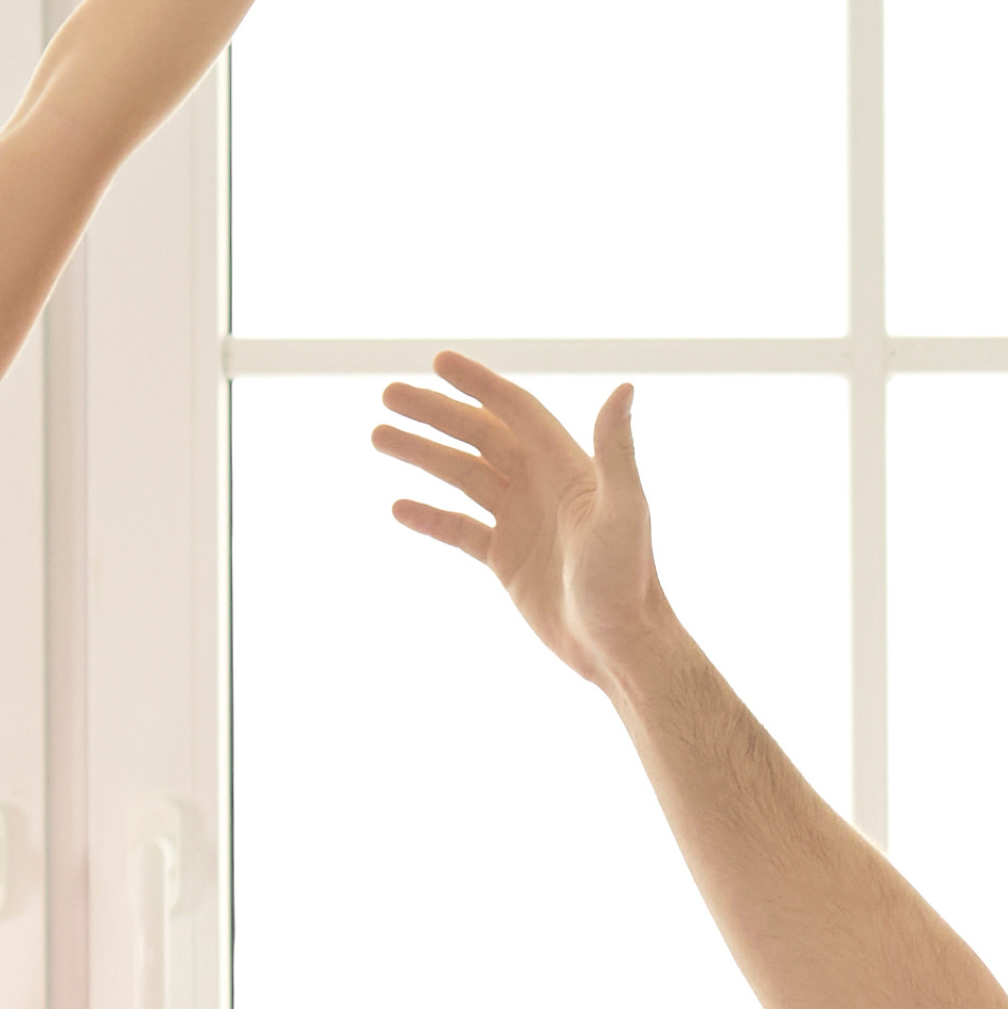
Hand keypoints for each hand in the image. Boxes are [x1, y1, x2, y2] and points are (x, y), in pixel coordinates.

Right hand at [375, 354, 672, 696]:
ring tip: (378, 436)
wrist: (621, 647)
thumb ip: (616, 451)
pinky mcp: (508, 559)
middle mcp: (542, 486)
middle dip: (435, 413)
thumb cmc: (629, 580)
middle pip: (479, 435)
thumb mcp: (624, 511)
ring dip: (422, 455)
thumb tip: (624, 387)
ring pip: (462, 476)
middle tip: (388, 394)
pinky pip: (460, 528)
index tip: (438, 361)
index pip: (515, 410)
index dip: (478, 384)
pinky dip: (430, 517)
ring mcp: (522, 522)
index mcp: (566, 466)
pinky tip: (398, 506)